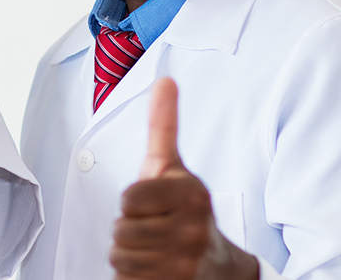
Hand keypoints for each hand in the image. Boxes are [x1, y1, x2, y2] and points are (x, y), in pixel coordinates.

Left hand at [111, 78, 258, 279]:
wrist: (219, 264)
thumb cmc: (185, 210)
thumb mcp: (173, 168)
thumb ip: (164, 126)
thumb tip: (165, 80)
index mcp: (191, 193)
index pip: (130, 198)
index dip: (132, 203)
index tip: (152, 204)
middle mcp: (194, 228)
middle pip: (122, 231)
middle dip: (129, 232)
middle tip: (153, 231)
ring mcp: (188, 262)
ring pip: (121, 259)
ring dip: (129, 258)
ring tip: (154, 251)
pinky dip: (134, 278)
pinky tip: (155, 271)